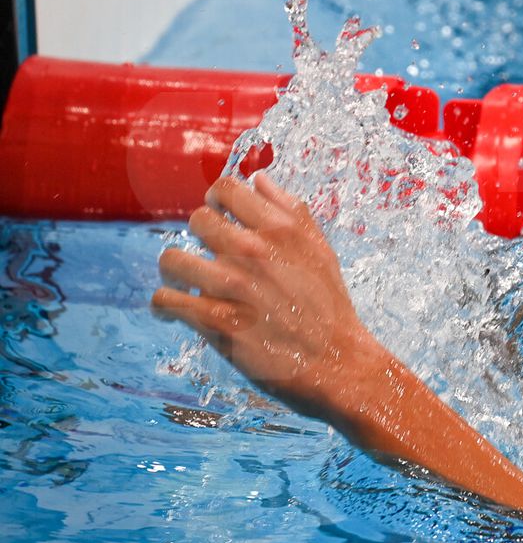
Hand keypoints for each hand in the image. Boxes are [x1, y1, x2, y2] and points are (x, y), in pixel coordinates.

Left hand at [152, 173, 378, 417]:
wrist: (338, 363)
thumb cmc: (329, 308)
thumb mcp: (321, 251)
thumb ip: (291, 212)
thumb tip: (260, 179)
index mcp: (281, 229)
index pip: (226, 188)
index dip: (216, 200)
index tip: (217, 215)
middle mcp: (253, 251)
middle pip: (197, 220)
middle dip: (198, 238)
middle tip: (207, 258)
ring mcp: (232, 285)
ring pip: (171, 259)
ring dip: (174, 272)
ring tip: (183, 284)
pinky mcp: (216, 321)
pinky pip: (166, 301)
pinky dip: (165, 306)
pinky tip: (174, 312)